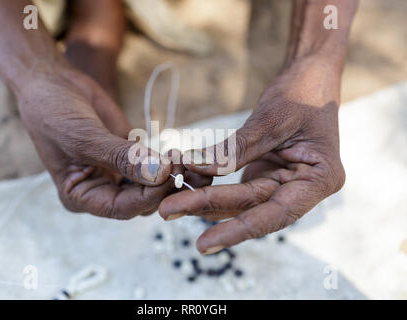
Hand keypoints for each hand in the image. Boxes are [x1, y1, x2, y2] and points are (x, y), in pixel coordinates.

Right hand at [16, 65, 184, 218]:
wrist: (54, 84)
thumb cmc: (54, 113)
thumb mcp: (83, 137)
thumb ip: (120, 157)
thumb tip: (160, 174)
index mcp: (81, 196)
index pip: (121, 208)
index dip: (148, 196)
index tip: (169, 177)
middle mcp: (102, 190)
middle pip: (142, 200)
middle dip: (166, 186)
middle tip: (189, 166)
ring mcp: (118, 174)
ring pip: (153, 185)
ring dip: (174, 175)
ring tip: (193, 160)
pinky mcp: (131, 157)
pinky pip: (155, 165)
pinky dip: (170, 161)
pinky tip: (185, 152)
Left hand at [159, 56, 345, 253]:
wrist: (310, 77)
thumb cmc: (301, 93)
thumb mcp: (270, 119)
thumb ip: (236, 149)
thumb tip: (196, 169)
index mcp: (319, 179)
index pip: (277, 214)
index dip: (239, 229)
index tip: (204, 243)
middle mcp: (302, 188)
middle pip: (251, 206)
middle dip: (208, 207)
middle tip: (168, 210)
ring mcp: (283, 182)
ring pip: (240, 201)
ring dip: (204, 200)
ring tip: (170, 202)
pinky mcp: (266, 174)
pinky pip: (237, 187)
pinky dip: (211, 186)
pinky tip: (185, 188)